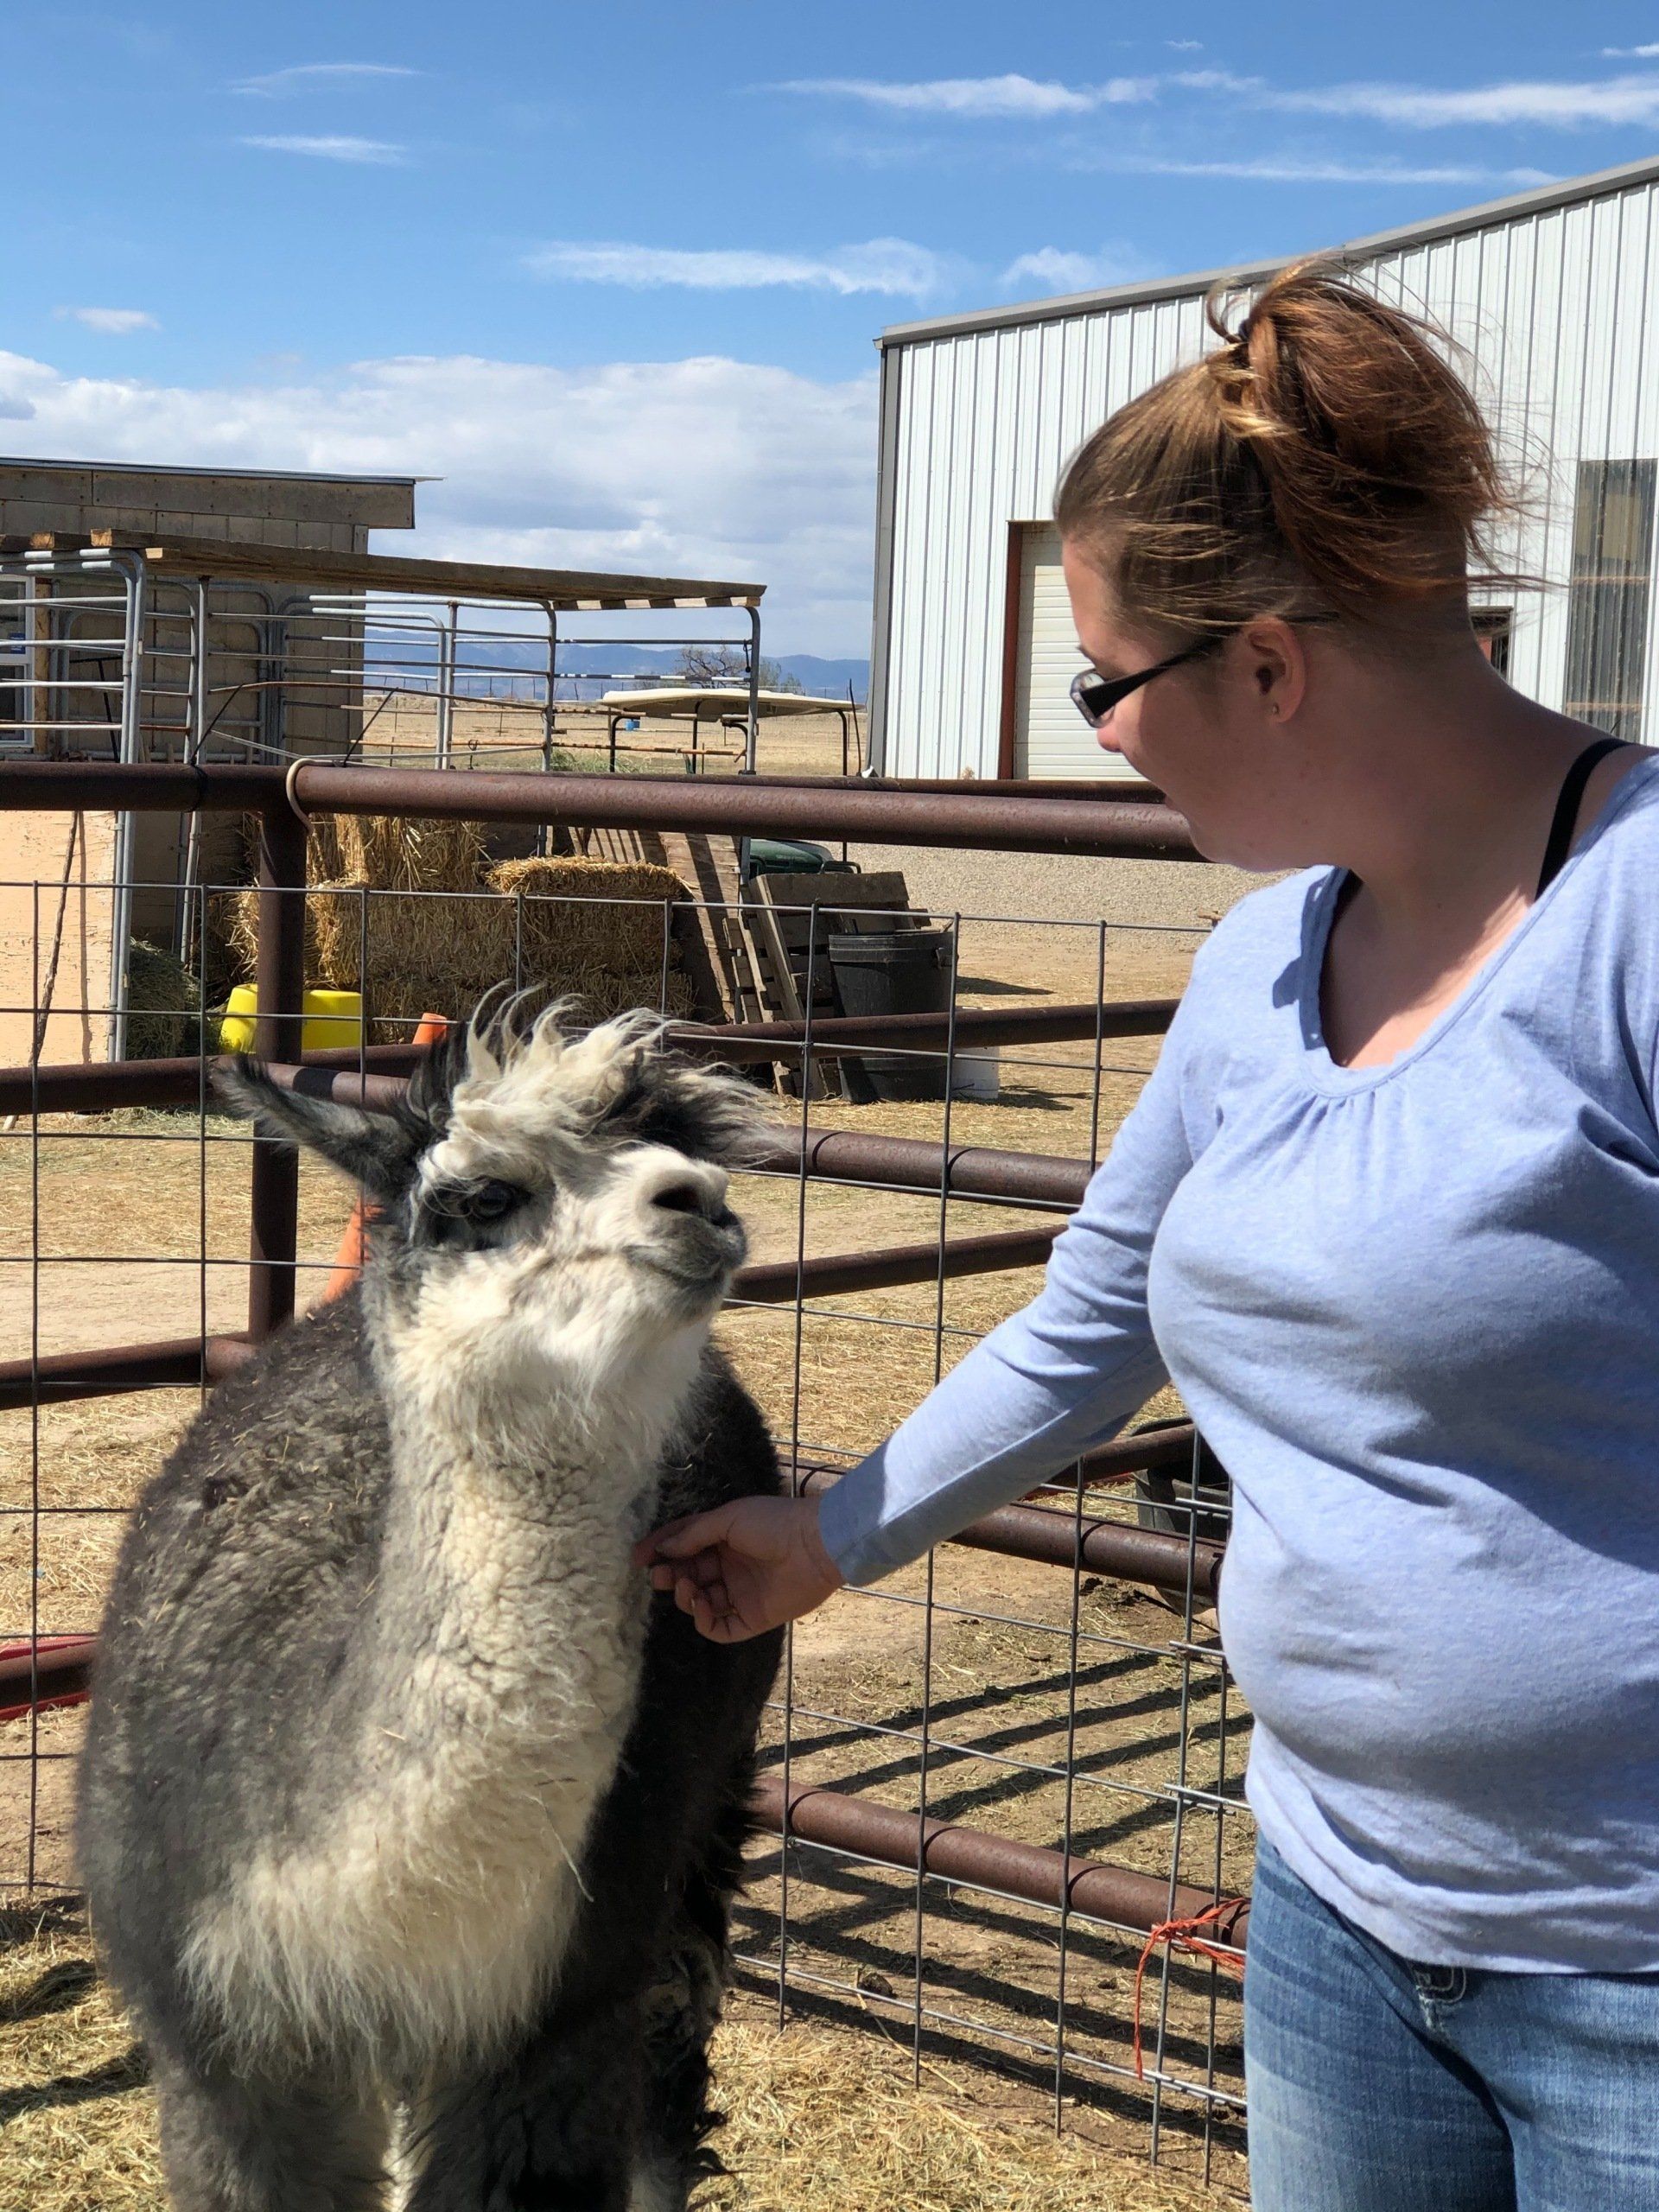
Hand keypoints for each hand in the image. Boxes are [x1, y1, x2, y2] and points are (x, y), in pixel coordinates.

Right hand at [632, 1494, 843, 1642]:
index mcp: (724, 1538)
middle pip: (689, 1574)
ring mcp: (741, 1593)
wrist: (815, 1545)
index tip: (637, 1559)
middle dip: (671, 1575)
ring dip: (687, 1597)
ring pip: (701, 1602)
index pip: (684, 1545)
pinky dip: (705, 1621)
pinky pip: (720, 1628)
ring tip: (688, 1586)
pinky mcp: (753, 1618)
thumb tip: (663, 1549)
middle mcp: (730, 1566)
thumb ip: (693, 1535)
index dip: (660, 1550)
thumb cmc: (773, 1522)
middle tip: (660, 1576)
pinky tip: (702, 1607)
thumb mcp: (728, 1519)